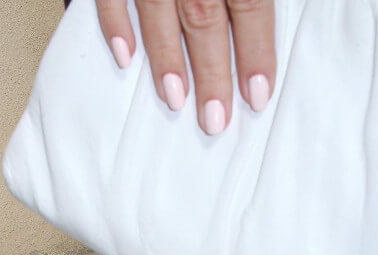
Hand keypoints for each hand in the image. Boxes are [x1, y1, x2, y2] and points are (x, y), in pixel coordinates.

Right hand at [94, 0, 275, 133]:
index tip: (258, 96)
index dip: (255, 49)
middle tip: (215, 120)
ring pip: (157, 8)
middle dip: (211, 72)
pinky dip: (115, 23)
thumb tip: (263, 25)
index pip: (249, 3)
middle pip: (203, 14)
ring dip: (167, 58)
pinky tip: (125, 57)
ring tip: (175, 100)